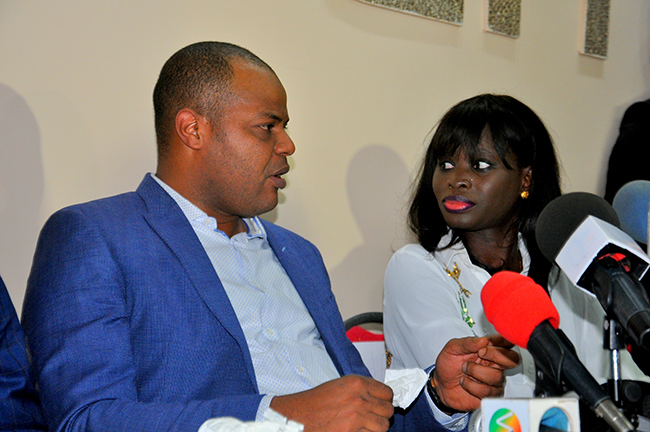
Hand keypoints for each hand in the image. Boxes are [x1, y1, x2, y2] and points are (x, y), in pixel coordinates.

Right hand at [270, 375, 394, 431]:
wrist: (298, 417)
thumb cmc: (314, 402)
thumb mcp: (339, 386)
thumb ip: (360, 390)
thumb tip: (377, 398)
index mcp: (356, 383)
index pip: (387, 392)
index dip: (385, 399)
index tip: (381, 404)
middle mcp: (359, 398)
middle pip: (388, 410)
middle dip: (382, 414)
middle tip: (373, 417)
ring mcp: (357, 417)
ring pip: (383, 426)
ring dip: (376, 427)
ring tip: (365, 426)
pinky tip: (357, 431)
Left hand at [432, 335, 519, 411]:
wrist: (441, 385)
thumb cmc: (448, 365)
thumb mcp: (452, 348)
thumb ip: (467, 342)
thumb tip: (483, 340)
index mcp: (488, 349)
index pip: (506, 343)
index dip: (501, 342)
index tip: (485, 344)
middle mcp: (494, 364)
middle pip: (513, 359)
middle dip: (496, 356)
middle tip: (480, 354)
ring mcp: (493, 379)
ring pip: (497, 376)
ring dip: (476, 372)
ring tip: (464, 370)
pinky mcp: (490, 394)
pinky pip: (488, 391)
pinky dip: (472, 386)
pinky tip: (465, 382)